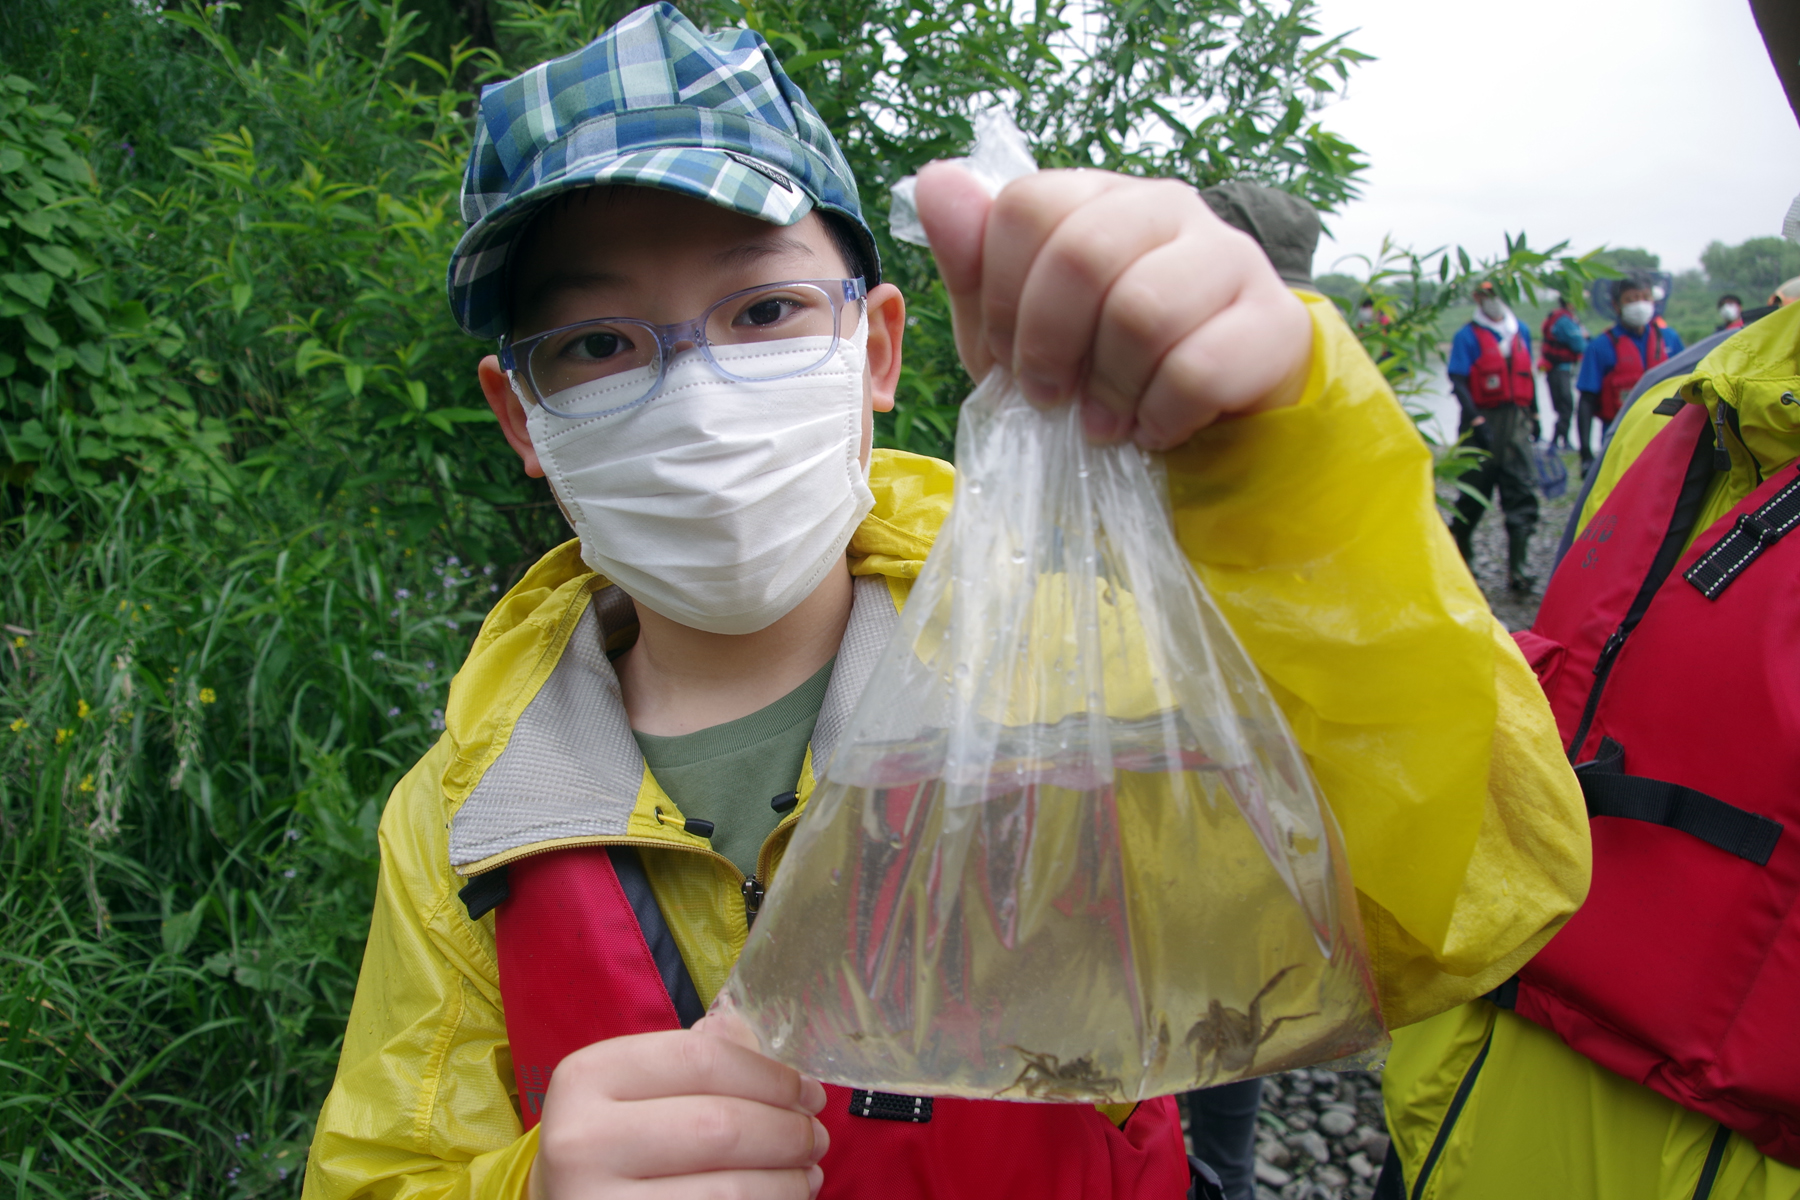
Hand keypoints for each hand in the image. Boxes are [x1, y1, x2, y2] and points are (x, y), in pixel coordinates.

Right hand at [529, 1013, 828, 1199]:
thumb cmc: (612, 1138)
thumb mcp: (633, 1088)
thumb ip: (694, 1060)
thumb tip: (769, 1050)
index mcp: (588, 1076)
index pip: (701, 1059)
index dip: (769, 1075)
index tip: (807, 1091)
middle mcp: (582, 1141)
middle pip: (719, 1126)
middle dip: (786, 1131)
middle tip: (817, 1135)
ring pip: (728, 1190)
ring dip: (786, 1181)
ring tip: (808, 1171)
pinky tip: (780, 1198)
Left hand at [913, 163, 1313, 449]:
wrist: (1209, 420)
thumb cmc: (1099, 370)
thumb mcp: (1017, 332)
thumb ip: (974, 265)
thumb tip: (935, 180)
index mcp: (1095, 198)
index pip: (1026, 206)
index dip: (1000, 296)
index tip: (1006, 357)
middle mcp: (1165, 207)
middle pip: (1083, 252)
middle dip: (1049, 345)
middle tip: (1050, 398)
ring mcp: (1229, 256)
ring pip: (1143, 309)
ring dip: (1109, 389)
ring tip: (1105, 424)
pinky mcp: (1273, 322)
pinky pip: (1198, 368)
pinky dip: (1161, 416)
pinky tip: (1155, 428)